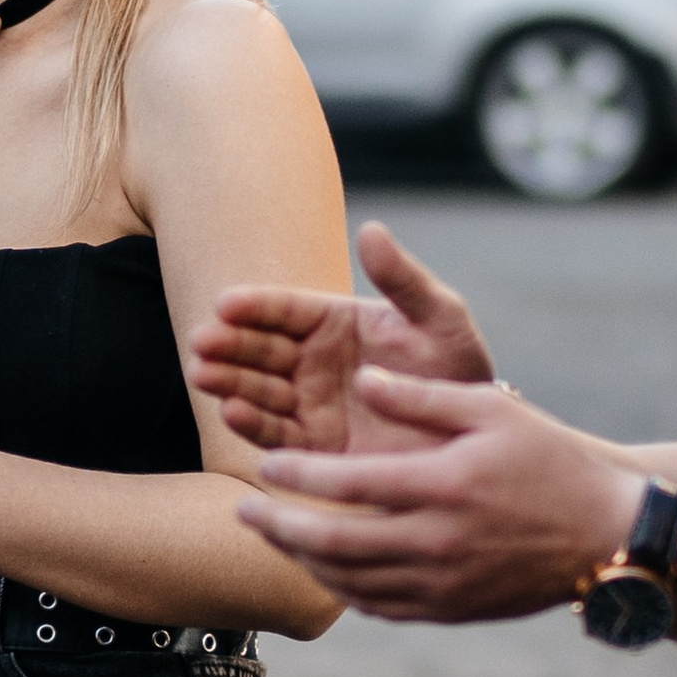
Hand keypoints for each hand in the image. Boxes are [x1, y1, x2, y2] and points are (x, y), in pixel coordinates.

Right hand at [189, 221, 494, 456]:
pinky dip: (252, 424)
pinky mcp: (314, 448)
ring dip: (229, 381)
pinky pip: (276, 434)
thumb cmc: (459, 368)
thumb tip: (372, 228)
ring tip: (204, 375)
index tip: (226, 303)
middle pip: (260, 348)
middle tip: (202, 341)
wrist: (474, 437)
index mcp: (335, 321)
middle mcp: (313, 361)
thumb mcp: (440, 318)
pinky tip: (233, 412)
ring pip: (258, 389)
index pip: (284, 309)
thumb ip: (403, 279)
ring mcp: (310, 404)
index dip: (254, 306)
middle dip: (229, 344)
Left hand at [237, 370, 641, 623]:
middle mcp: (436, 542)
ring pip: (350, 582)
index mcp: (443, 486)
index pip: (347, 485)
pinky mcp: (452, 609)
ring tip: (274, 537)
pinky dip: (343, 590)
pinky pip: (380, 606)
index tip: (264, 465)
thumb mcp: (493, 411)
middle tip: (241, 511)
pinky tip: (325, 570)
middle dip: (279, 528)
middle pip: (333, 544)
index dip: (297, 476)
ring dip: (302, 562)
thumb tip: (362, 378)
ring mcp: (443, 584)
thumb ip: (422, 398)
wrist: (606, 535)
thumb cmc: (551, 462)